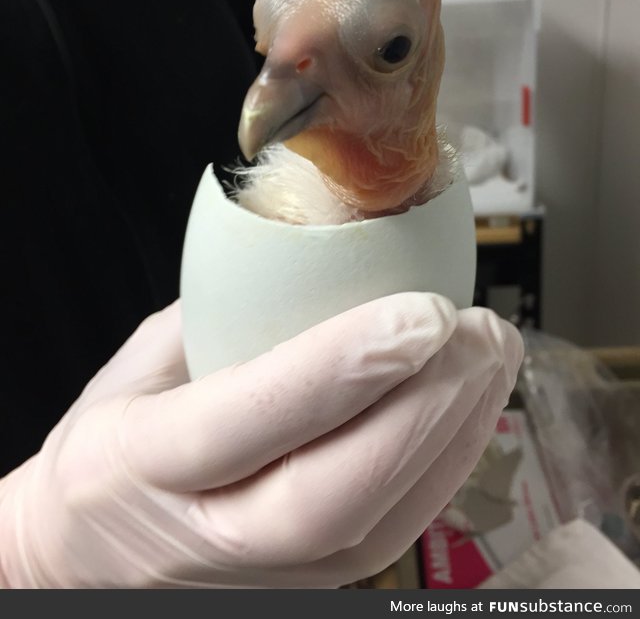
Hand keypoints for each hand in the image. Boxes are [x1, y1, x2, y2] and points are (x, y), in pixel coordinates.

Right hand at [0, 294, 522, 587]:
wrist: (82, 559)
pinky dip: (447, 468)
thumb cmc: (105, 449)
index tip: (421, 310)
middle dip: (427, 407)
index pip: (249, 419)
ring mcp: (264, 577)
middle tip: (479, 329)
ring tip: (493, 355)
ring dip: (456, 434)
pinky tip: (474, 408)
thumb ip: (220, 316)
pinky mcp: (310, 588)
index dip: (341, 365)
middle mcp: (206, 536)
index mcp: (141, 462)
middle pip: (334, 494)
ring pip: (379, 525)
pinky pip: (394, 536)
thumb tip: (317, 258)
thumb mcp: (138, 364)